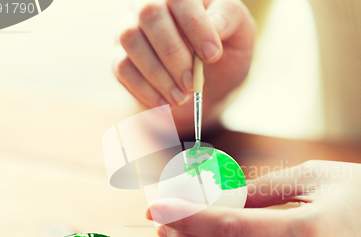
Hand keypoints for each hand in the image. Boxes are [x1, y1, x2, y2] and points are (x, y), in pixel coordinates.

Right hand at [113, 0, 255, 135]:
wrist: (208, 85)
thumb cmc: (224, 53)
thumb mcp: (240, 35)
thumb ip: (230, 19)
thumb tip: (215, 23)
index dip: (195, 25)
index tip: (212, 55)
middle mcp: (150, 2)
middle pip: (149, 13)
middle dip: (173, 53)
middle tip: (192, 83)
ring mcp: (130, 26)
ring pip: (130, 38)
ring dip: (158, 73)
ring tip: (181, 97)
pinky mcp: (120, 55)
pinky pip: (122, 66)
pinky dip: (145, 88)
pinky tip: (165, 102)